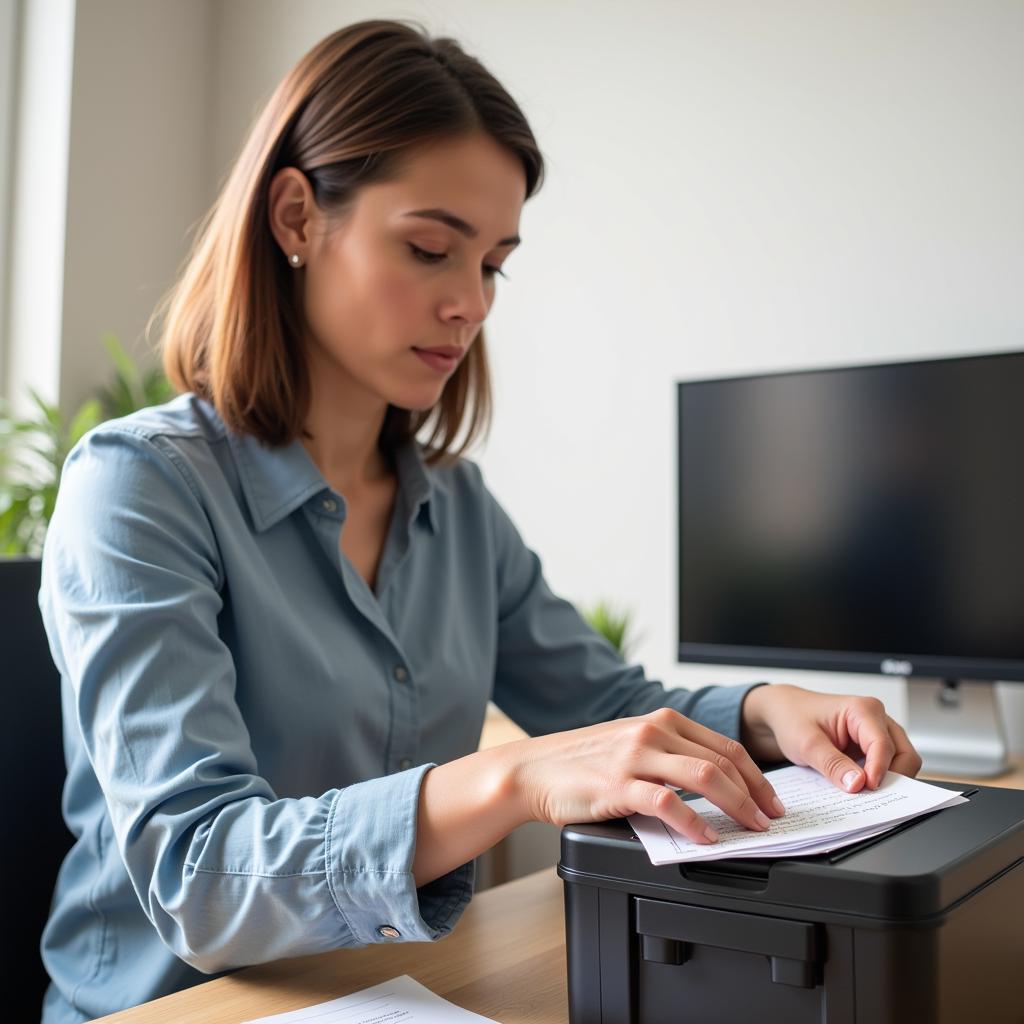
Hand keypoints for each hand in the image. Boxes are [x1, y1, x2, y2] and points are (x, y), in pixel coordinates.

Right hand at [504, 708, 785, 844]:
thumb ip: (669, 754)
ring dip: (736, 806)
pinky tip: (704, 839)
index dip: (757, 776)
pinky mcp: (618, 785)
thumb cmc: (582, 763)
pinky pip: (668, 803)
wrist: (533, 770)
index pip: (726, 746)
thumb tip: (716, 782)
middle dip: (755, 794)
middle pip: (723, 761)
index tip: (771, 801)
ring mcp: (636, 757)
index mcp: (661, 721)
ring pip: (705, 776)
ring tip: (748, 830)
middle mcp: (652, 731)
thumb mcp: (632, 744)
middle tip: (769, 821)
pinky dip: (693, 823)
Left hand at [740, 684, 922, 791]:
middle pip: (904, 755)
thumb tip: (858, 785)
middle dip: (892, 778)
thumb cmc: (793, 718)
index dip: (878, 771)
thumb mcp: (806, 744)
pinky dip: (879, 780)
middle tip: (870, 797)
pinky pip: (887, 766)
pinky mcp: (873, 747)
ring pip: (901, 762)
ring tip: (864, 795)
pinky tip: (861, 789)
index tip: (866, 789)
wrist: (784, 713)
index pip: (883, 745)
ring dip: (887, 780)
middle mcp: (876, 718)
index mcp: (862, 709)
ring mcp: (878, 732)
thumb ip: (832, 764)